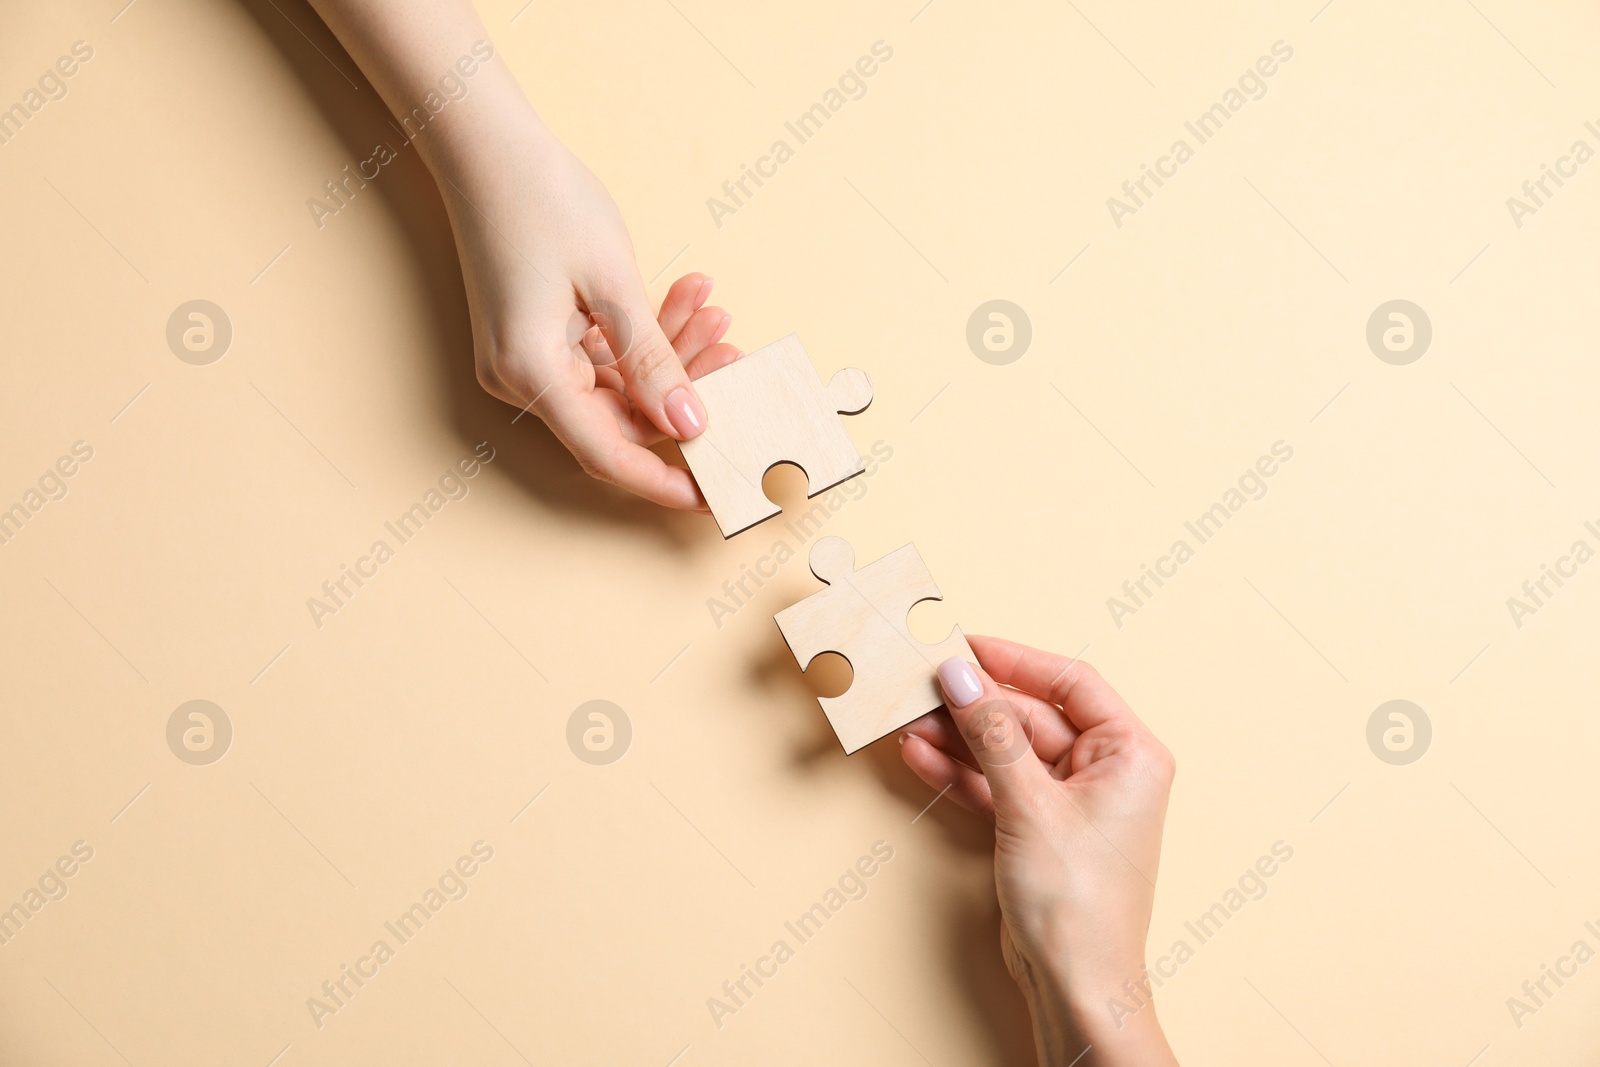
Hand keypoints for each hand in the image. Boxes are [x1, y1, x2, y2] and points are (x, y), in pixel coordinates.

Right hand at [439, 124, 738, 508]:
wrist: (486, 145)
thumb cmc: (543, 201)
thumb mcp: (613, 285)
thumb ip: (654, 364)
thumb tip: (689, 425)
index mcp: (531, 373)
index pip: (607, 453)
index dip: (663, 479)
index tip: (710, 495)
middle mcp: (520, 378)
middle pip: (618, 418)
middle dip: (683, 391)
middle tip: (736, 356)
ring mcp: (524, 360)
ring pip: (616, 385)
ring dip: (670, 355)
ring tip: (715, 312)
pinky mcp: (535, 338)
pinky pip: (599, 358)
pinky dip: (642, 337)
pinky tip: (684, 301)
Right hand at [900, 636, 1178, 1066]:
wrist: (1074, 982)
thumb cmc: (1079, 902)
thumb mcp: (1030, 804)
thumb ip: (993, 735)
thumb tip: (962, 678)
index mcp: (1130, 753)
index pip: (1072, 682)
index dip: (1016, 660)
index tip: (966, 646)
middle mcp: (1106, 771)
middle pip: (1032, 716)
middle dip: (976, 705)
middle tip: (923, 685)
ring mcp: (1070, 801)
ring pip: (1006, 751)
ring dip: (959, 738)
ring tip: (910, 719)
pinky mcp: (1038, 828)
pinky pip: (996, 784)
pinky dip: (961, 772)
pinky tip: (922, 755)